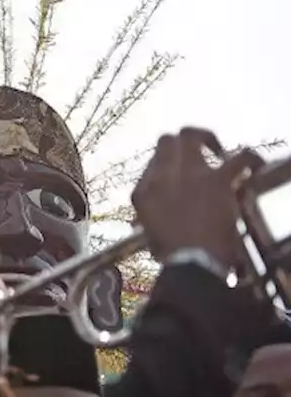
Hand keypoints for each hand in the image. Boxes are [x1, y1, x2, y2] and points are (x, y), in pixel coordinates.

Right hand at [131, 128, 263, 269]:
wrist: (192, 261)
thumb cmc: (169, 252)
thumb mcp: (148, 230)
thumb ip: (151, 210)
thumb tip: (157, 205)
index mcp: (143, 190)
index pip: (153, 162)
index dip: (167, 161)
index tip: (178, 171)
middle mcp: (162, 175)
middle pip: (168, 140)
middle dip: (182, 140)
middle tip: (196, 150)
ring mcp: (189, 173)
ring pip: (194, 136)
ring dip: (208, 140)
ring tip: (219, 151)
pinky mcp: (218, 179)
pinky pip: (240, 157)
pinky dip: (250, 158)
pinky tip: (253, 164)